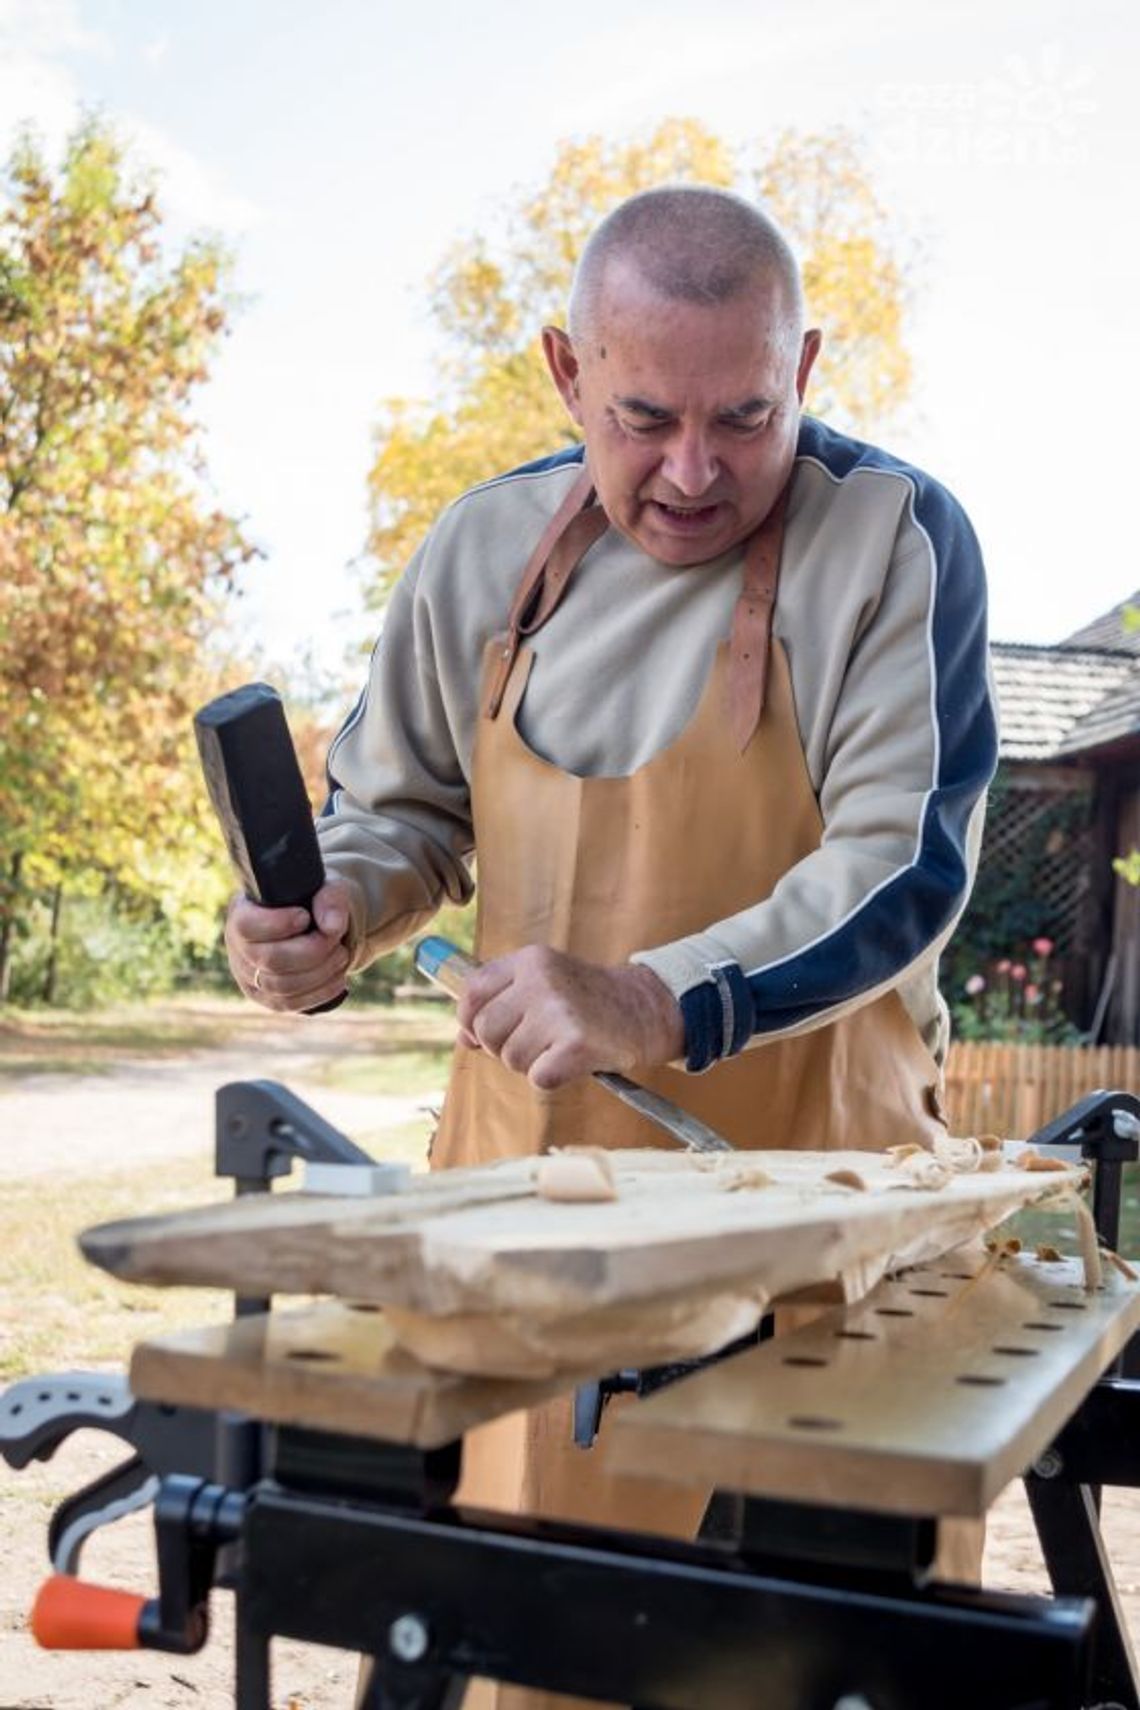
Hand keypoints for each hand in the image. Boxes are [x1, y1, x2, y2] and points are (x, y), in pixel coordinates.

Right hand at [224, 876, 352, 1011]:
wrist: (316, 925)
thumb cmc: (314, 902)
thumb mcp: (325, 888)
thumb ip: (330, 899)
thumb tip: (332, 927)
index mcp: (242, 913)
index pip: (247, 926)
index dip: (279, 924)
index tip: (305, 916)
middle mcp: (239, 948)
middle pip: (271, 960)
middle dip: (312, 951)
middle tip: (335, 939)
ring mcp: (250, 978)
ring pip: (282, 986)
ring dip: (321, 972)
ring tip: (341, 955)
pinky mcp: (268, 999)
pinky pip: (291, 1003)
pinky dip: (321, 991)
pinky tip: (338, 977)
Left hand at [456, 945, 684, 1089]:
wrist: (646, 1009)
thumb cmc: (588, 1001)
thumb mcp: (544, 983)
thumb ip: (501, 1002)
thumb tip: (463, 1038)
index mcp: (530, 960)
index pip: (471, 992)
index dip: (470, 1019)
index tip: (487, 1030)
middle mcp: (541, 980)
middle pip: (486, 1031)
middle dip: (502, 1047)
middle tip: (534, 1043)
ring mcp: (560, 1011)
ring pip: (510, 1058)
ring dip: (530, 1063)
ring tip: (558, 1047)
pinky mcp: (577, 1044)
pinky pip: (538, 1077)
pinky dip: (552, 1077)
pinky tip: (571, 1061)